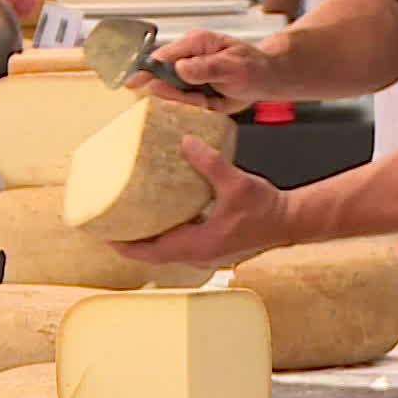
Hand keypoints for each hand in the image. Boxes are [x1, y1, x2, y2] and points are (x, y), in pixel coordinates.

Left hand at [110, 136, 288, 266]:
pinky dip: (166, 236)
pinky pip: (181, 246)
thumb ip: (209, 162)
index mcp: (199, 244)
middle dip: (132, 243)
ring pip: (167, 252)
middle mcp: (200, 254)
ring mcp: (207, 254)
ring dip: (148, 241)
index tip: (107, 236)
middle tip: (112, 225)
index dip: (127, 246)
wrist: (290, 220)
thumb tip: (186, 142)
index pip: (152, 252)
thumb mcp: (236, 182)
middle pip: (154, 255)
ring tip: (132, 221)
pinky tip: (163, 217)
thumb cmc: (266, 208)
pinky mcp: (213, 247)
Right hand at [130, 30, 274, 112]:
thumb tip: (181, 68)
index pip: (162, 56)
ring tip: (208, 100)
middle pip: (162, 77)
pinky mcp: (194, 92)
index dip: (146, 70)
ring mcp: (190, 77)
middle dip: (168, 93)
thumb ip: (207, 68)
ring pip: (172, 94)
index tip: (134, 83)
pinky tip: (210, 104)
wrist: (267, 78)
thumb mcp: (234, 66)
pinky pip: (185, 104)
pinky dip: (193, 109)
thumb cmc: (254, 67)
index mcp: (195, 44)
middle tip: (190, 99)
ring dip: (185, 102)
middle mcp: (188, 59)